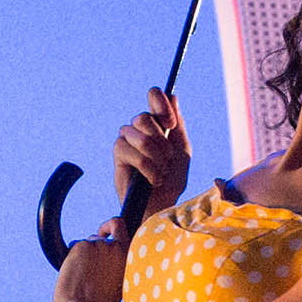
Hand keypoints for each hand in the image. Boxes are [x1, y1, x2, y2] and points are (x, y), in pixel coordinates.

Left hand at [54, 221, 127, 301]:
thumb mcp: (120, 284)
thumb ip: (119, 265)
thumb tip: (111, 251)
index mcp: (129, 258)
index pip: (119, 226)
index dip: (111, 227)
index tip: (105, 234)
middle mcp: (117, 248)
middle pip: (100, 238)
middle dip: (93, 250)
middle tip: (87, 267)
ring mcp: (100, 245)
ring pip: (88, 243)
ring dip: (83, 256)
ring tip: (83, 278)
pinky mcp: (83, 246)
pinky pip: (75, 245)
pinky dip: (73, 257)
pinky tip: (75, 274)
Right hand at [114, 88, 190, 213]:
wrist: (162, 206)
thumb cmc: (172, 180)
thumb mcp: (182, 150)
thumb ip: (178, 125)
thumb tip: (173, 95)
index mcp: (157, 123)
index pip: (154, 96)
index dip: (160, 103)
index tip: (170, 123)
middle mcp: (139, 129)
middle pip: (143, 117)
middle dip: (161, 141)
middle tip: (168, 159)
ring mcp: (126, 141)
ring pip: (138, 135)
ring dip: (155, 156)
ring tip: (161, 172)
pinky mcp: (118, 157)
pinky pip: (129, 151)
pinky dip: (146, 167)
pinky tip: (152, 180)